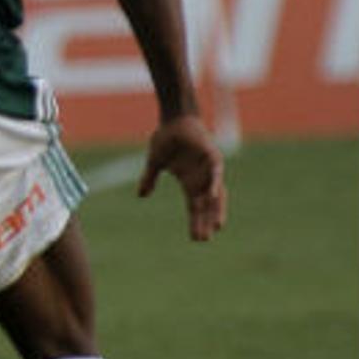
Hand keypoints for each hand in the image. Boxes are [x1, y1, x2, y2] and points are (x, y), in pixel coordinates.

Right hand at [138, 114, 226, 240]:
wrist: (174, 119)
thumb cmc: (166, 138)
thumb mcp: (154, 163)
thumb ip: (149, 180)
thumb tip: (141, 196)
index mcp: (190, 182)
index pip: (194, 207)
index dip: (195, 222)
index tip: (195, 238)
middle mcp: (202, 179)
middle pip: (206, 205)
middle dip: (206, 222)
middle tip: (204, 239)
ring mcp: (209, 169)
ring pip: (215, 194)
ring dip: (216, 209)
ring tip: (216, 226)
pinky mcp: (212, 157)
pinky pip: (215, 174)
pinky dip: (214, 185)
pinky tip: (212, 197)